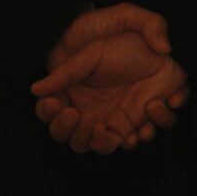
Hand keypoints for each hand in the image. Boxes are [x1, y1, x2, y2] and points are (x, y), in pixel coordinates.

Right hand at [32, 32, 187, 153]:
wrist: (161, 52)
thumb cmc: (124, 47)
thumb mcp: (92, 54)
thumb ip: (65, 72)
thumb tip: (35, 89)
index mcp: (74, 93)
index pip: (50, 113)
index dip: (48, 113)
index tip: (55, 104)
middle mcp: (90, 111)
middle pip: (69, 138)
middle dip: (70, 132)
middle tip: (79, 115)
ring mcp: (113, 122)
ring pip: (97, 148)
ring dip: (97, 142)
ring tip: (102, 125)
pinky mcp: (137, 127)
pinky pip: (129, 144)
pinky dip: (134, 137)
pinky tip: (141, 112)